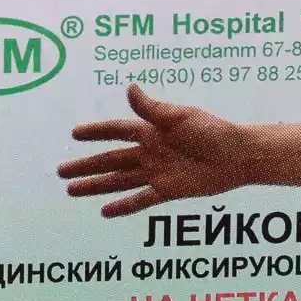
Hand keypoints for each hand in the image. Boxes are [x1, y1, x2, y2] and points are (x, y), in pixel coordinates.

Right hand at [58, 85, 258, 216]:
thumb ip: (152, 108)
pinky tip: (104, 212)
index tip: (74, 134)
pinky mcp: (169, 190)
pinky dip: (123, 206)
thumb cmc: (213, 131)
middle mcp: (151, 152)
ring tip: (72, 191)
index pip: (117, 131)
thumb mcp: (181, 117)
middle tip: (61, 172)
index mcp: (152, 130)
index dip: (96, 132)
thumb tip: (129, 88)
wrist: (239, 156)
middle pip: (111, 160)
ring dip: (96, 186)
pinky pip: (141, 199)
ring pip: (119, 181)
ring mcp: (158, 172)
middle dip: (86, 166)